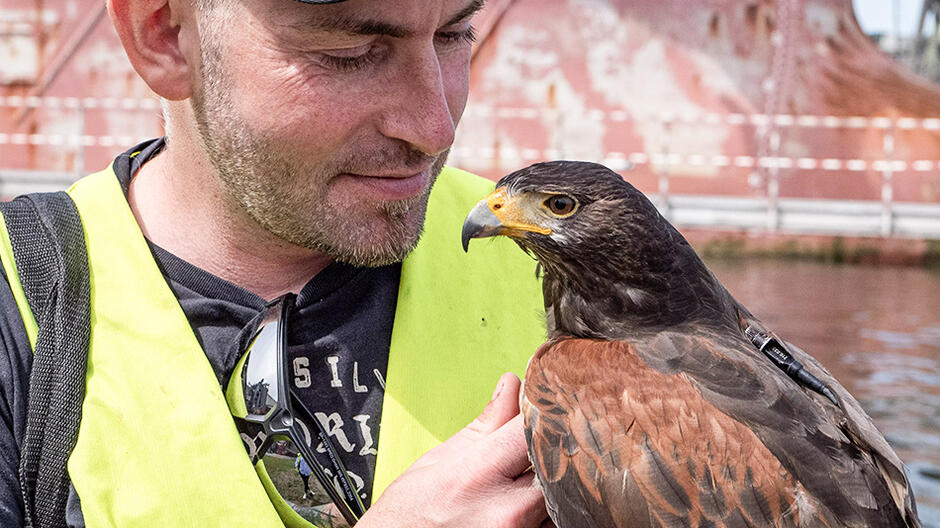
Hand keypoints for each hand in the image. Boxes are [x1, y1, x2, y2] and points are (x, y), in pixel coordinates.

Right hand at [359, 372, 553, 527]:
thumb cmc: (412, 511)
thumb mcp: (441, 458)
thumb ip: (487, 422)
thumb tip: (512, 384)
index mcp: (479, 473)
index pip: (533, 429)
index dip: (544, 413)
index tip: (546, 406)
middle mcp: (506, 510)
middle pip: (558, 465)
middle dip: (555, 449)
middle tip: (547, 441)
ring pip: (563, 498)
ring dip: (558, 482)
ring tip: (537, 474)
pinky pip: (555, 525)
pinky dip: (551, 511)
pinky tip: (535, 501)